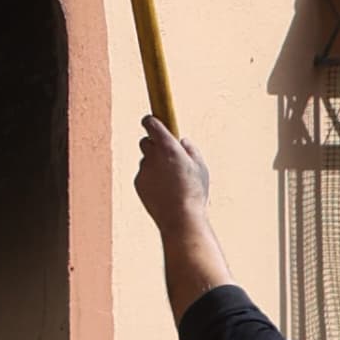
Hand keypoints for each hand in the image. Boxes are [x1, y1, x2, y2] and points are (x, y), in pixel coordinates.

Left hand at [133, 114, 209, 228]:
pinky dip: (151, 179)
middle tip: (167, 157)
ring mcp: (143, 170)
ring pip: (146, 161)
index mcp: (167, 147)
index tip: (153, 122)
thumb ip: (191, 150)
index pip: (150, 123)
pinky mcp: (138, 183)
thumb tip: (182, 141)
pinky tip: (164, 191)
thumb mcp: (200, 167)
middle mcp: (152, 155)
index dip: (151, 121)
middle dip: (154, 145)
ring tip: (171, 181)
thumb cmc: (194, 191)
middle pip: (145, 142)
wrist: (180, 218)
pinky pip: (144, 175)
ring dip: (155, 165)